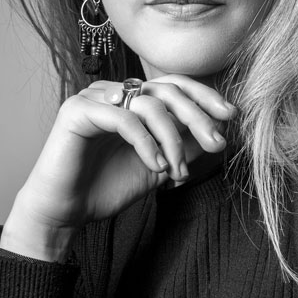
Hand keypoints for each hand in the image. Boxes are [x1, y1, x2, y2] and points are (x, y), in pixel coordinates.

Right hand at [2, 74, 237, 259]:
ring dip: (172, 139)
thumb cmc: (107, 187)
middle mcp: (114, 92)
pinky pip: (124, 118)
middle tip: (216, 143)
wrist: (67, 211)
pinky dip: (146, 143)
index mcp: (132, 99)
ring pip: (149, 104)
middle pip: (166, 90)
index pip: (174, 85)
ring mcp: (95, 98)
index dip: (204, 97)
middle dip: (197, 117)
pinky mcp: (77, 110)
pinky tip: (156, 166)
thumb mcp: (159, 166)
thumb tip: (221, 131)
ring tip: (175, 170)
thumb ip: (184, 147)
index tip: (231, 116)